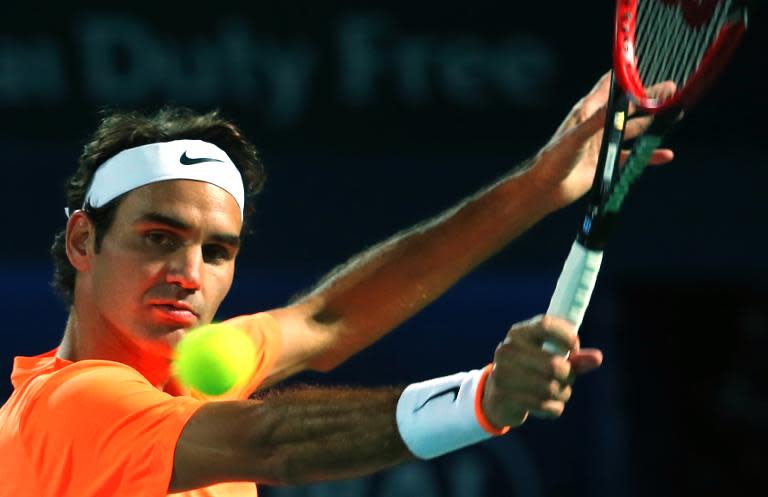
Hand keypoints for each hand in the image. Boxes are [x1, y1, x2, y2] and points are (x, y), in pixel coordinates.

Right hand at [481, 315, 602, 427]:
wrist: (496, 395)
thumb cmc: (530, 371)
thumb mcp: (549, 358)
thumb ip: (575, 357)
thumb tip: (597, 358)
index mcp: (519, 333)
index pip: (546, 325)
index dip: (567, 337)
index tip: (575, 349)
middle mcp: (507, 349)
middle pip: (554, 364)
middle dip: (569, 376)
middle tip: (567, 378)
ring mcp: (502, 372)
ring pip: (551, 388)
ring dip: (562, 393)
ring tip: (558, 393)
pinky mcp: (503, 395)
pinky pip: (543, 405)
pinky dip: (553, 408)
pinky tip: (547, 405)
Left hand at [527, 71, 675, 208]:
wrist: (545, 189)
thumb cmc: (553, 159)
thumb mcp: (576, 136)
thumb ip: (598, 120)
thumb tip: (621, 103)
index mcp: (586, 111)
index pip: (609, 86)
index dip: (627, 75)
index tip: (647, 64)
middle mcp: (597, 124)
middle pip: (628, 107)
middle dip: (649, 98)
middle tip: (672, 89)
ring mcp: (603, 143)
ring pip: (634, 129)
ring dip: (652, 123)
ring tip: (675, 114)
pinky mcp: (607, 162)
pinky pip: (632, 157)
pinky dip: (648, 155)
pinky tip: (665, 154)